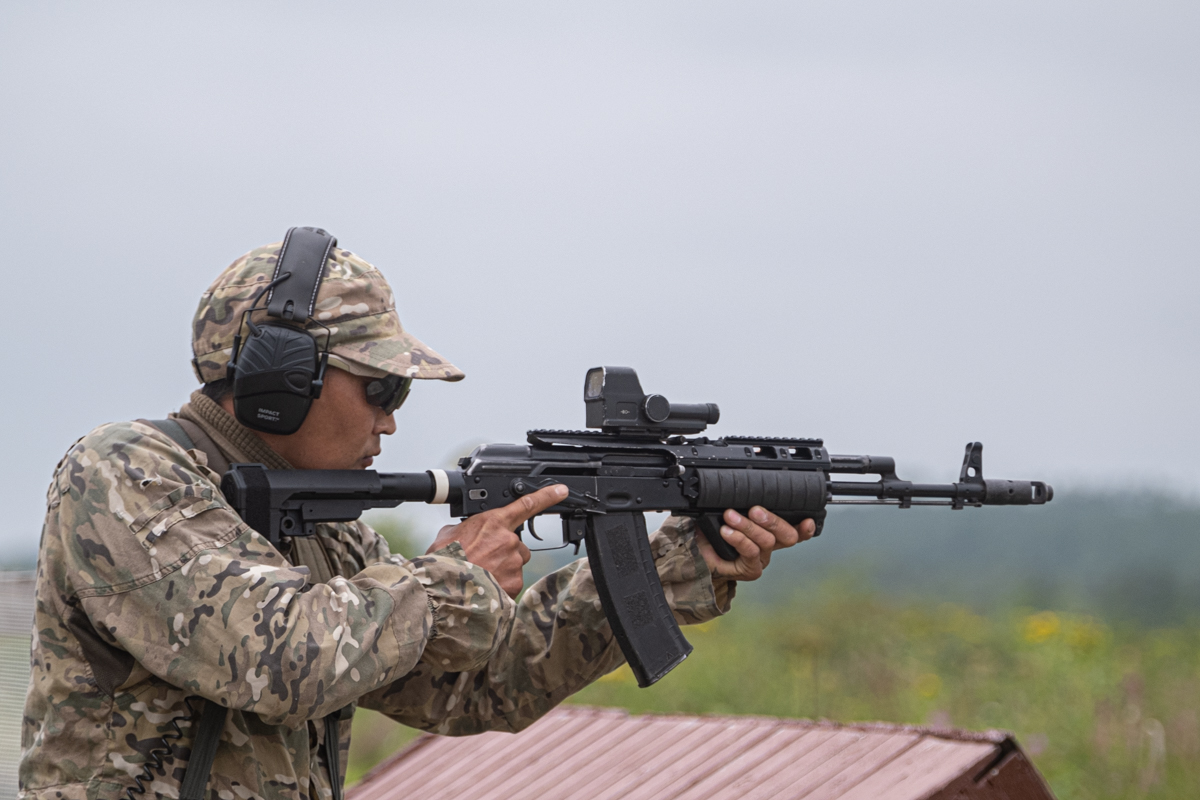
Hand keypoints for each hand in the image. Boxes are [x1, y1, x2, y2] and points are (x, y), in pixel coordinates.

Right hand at [426, 484, 567, 596]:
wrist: (445, 589)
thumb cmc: (444, 562)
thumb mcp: (448, 535)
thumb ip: (464, 529)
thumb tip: (464, 532)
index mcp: (493, 522)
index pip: (526, 504)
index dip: (547, 496)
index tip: (560, 491)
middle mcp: (508, 540)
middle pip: (516, 544)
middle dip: (504, 552)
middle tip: (483, 561)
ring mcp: (514, 561)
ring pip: (515, 564)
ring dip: (503, 569)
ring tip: (482, 575)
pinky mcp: (515, 582)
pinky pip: (512, 582)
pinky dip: (502, 586)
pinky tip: (486, 587)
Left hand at [696, 507, 814, 580]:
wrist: (696, 552)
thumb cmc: (714, 532)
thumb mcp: (730, 512)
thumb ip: (743, 502)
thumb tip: (745, 484)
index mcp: (771, 531)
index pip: (795, 529)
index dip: (806, 527)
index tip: (807, 520)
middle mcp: (770, 546)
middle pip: (788, 535)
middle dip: (772, 520)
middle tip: (754, 510)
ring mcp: (761, 558)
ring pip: (767, 541)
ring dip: (748, 526)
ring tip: (730, 517)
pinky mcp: (751, 569)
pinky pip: (751, 552)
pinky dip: (739, 539)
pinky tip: (727, 532)